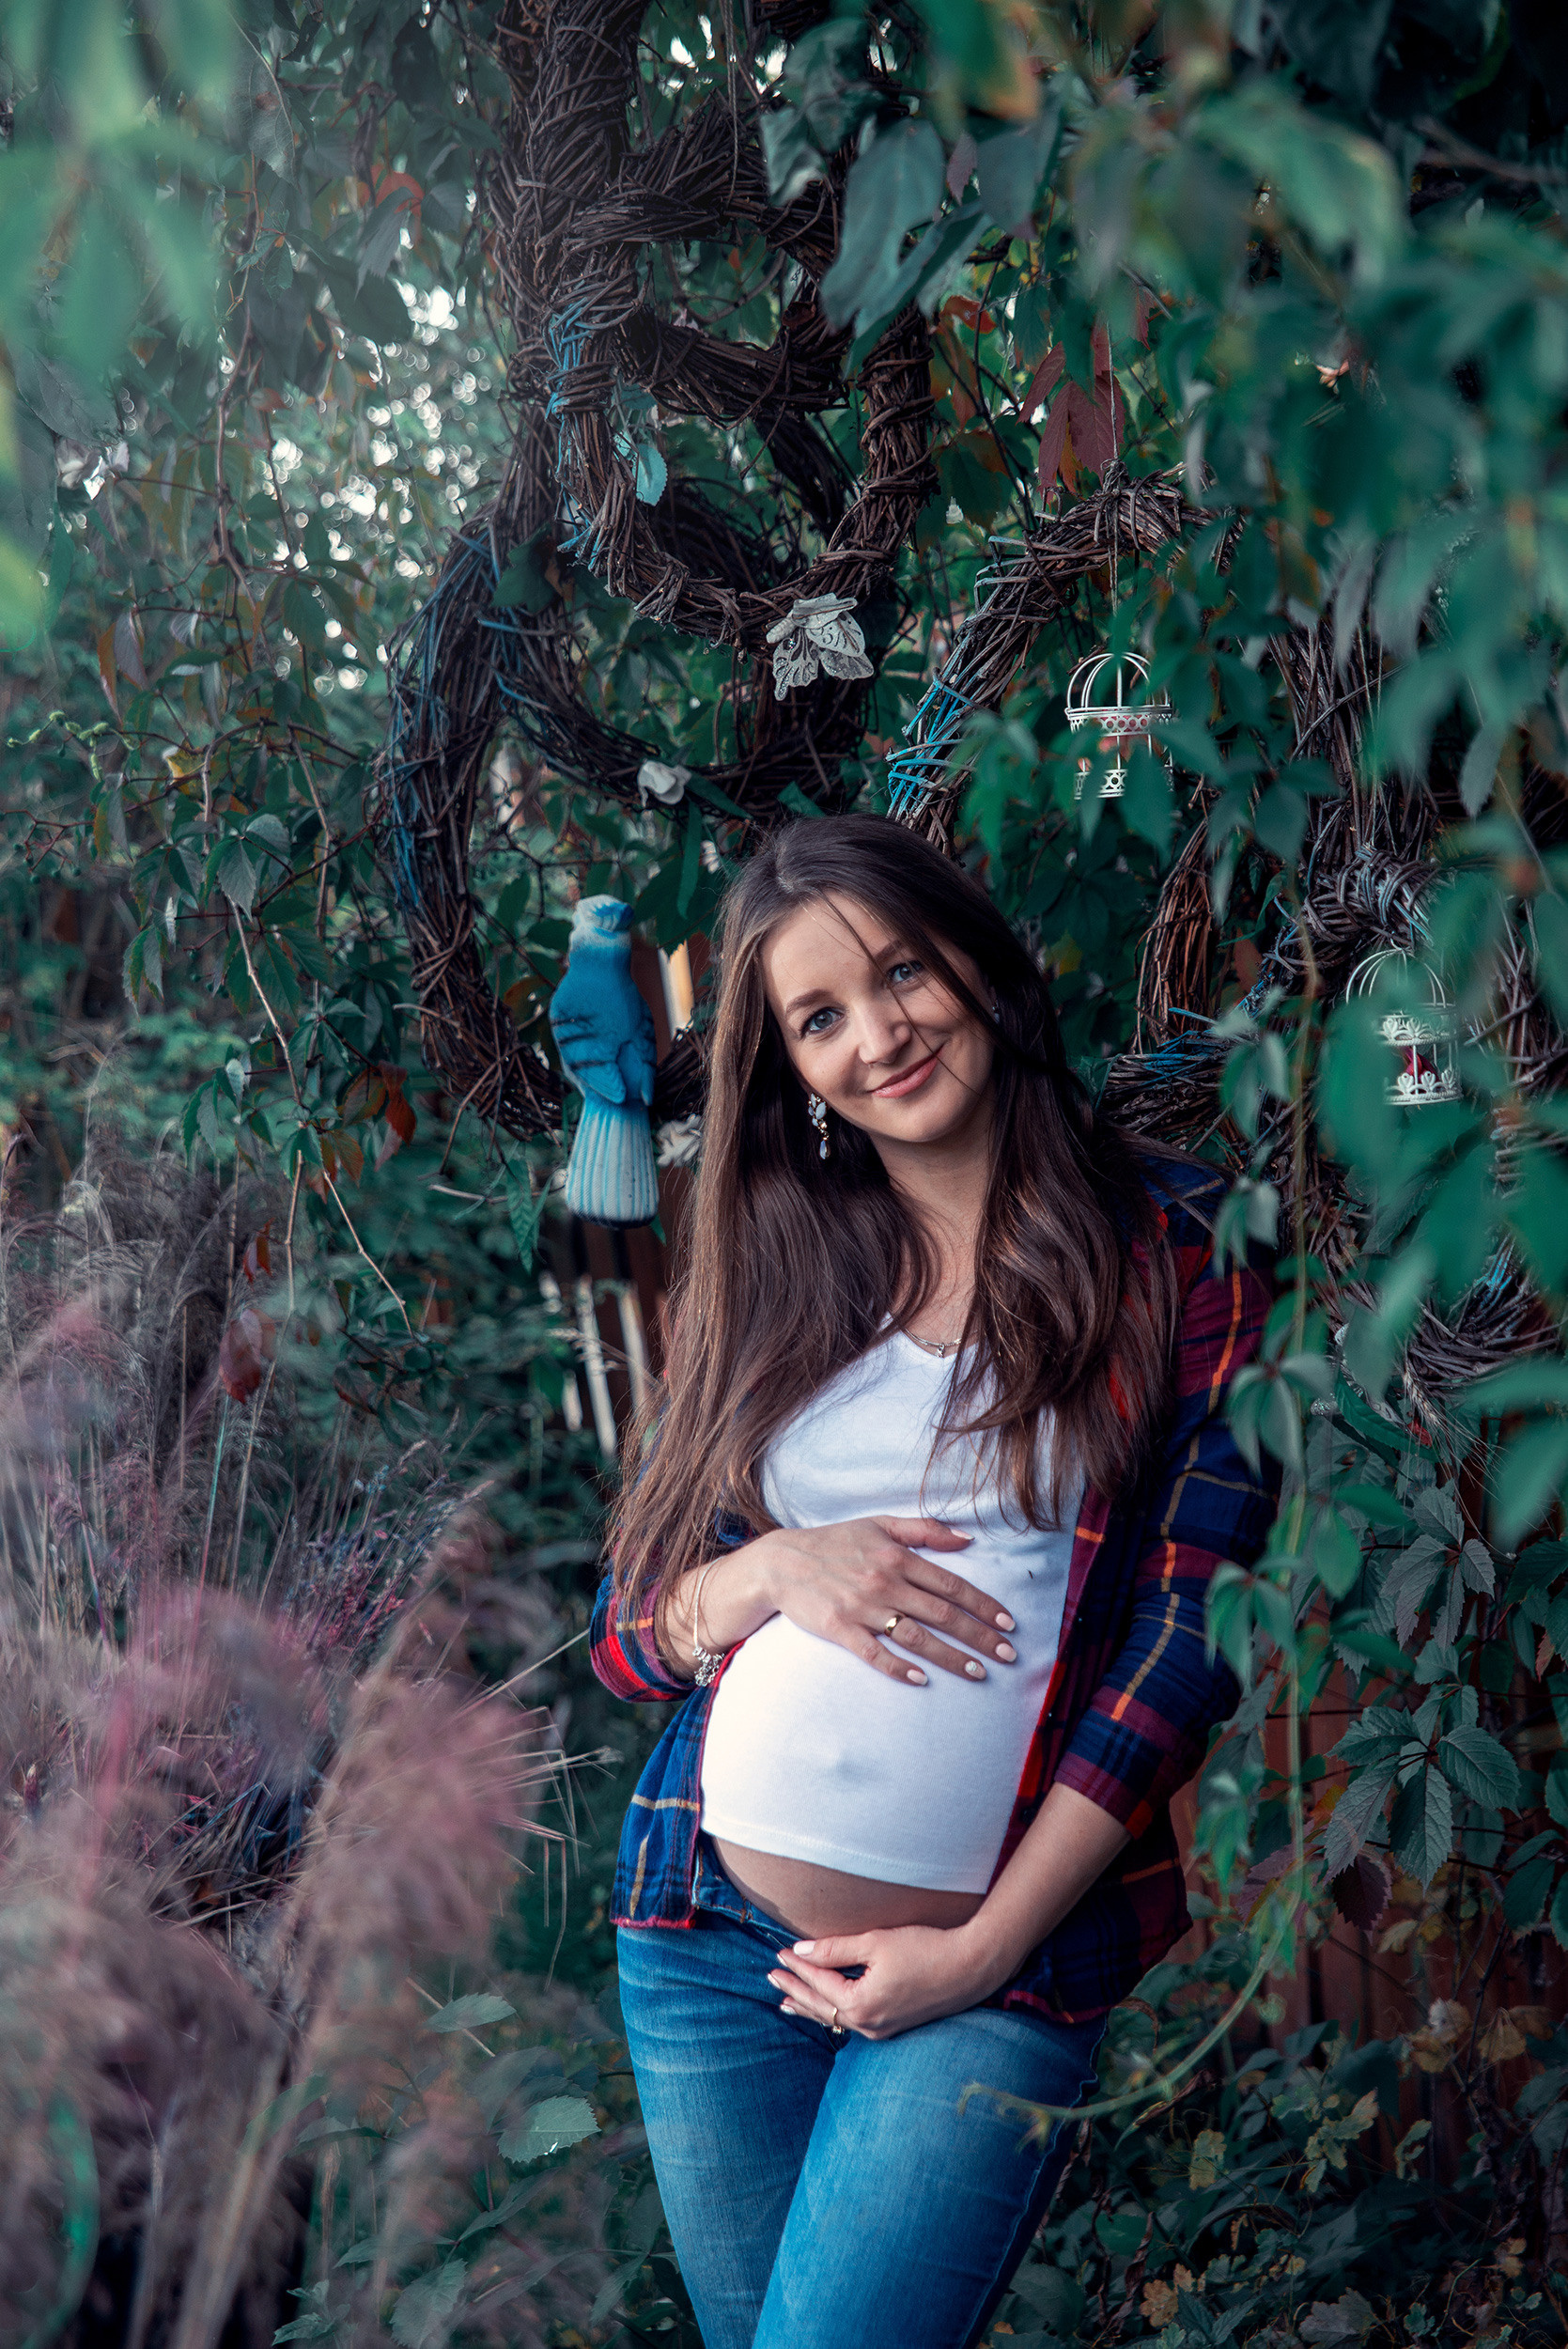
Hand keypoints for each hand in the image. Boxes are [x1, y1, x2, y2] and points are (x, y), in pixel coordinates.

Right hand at [753, 1516, 1017, 1686]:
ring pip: (916, 1637)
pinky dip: (898, 1667)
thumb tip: (966, 1539)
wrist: (781, 1563)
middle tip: (1008, 1655)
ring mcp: (862, 1608)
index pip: (951, 1585)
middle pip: (942, 1615)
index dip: (983, 1605)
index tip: (1008, 1623)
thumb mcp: (879, 1523)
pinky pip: (874, 1653)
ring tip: (978, 1673)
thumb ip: (925, 1529)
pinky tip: (920, 1680)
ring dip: (951, 1657)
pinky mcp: (840, 1629)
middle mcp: (885, 1582)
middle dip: (980, 1637)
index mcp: (897, 1556)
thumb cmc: (834, 1542)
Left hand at [768, 1920, 1012, 2039]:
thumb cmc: (925, 1949)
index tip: (780, 1951)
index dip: (798, 1966)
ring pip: (835, 2018)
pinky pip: (853, 2021)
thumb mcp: (876, 1943)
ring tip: (785, 2002)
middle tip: (771, 1977)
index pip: (819, 1983)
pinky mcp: (894, 2025)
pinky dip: (833, 2013)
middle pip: (821, 2007)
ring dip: (809, 2006)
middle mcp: (868, 2024)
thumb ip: (835, 1949)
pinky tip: (827, 2010)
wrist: (970, 1968)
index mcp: (860, 2004)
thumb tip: (801, 1951)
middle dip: (795, 1991)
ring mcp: (882, 2029)